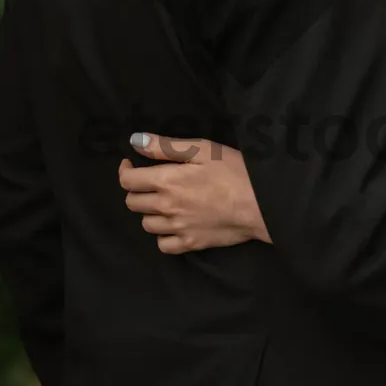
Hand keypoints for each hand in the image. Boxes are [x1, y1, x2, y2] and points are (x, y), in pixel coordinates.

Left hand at [118, 133, 270, 254]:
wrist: (260, 205)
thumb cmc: (235, 171)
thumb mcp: (202, 149)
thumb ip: (165, 146)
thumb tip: (135, 141)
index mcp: (167, 181)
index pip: (128, 180)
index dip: (125, 170)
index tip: (131, 164)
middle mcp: (166, 207)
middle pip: (133, 203)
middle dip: (136, 190)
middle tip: (150, 182)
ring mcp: (178, 228)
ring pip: (146, 224)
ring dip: (149, 212)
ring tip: (163, 202)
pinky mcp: (191, 244)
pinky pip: (163, 244)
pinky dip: (162, 235)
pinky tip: (173, 225)